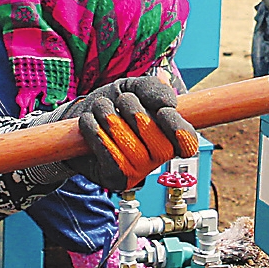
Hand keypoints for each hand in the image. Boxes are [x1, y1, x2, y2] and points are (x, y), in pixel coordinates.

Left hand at [58, 75, 197, 191]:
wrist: (81, 116)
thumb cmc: (113, 104)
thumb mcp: (134, 88)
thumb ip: (154, 89)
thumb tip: (169, 104)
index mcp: (170, 137)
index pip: (187, 142)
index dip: (178, 128)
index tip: (163, 110)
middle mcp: (157, 158)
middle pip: (156, 140)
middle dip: (134, 111)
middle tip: (121, 100)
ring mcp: (137, 172)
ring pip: (130, 146)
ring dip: (109, 117)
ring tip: (101, 107)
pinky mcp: (116, 179)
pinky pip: (109, 155)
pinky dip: (95, 131)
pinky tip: (89, 121)